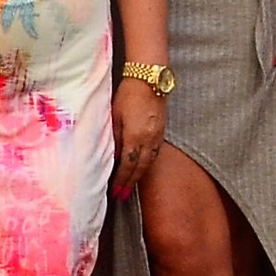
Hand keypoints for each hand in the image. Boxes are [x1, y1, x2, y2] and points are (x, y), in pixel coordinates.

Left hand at [111, 78, 168, 197]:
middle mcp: (149, 140)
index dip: (121, 180)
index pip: (128, 165)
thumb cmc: (129, 95)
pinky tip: (141, 167)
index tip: (115, 191)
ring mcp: (158, 136)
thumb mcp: (115, 116)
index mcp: (135, 137)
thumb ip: (115, 138)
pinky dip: (147, 164)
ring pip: (149, 162)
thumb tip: (113, 157)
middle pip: (140, 168)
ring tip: (131, 186)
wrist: (150, 79)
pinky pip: (155, 153)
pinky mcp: (162, 131)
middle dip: (130, 183)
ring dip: (139, 176)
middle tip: (122, 196)